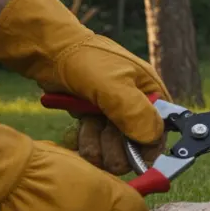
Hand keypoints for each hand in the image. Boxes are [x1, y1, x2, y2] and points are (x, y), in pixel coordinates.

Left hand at [0, 0, 168, 171]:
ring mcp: (114, 114)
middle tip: (102, 130)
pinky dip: (86, 141)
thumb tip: (152, 139)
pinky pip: (95, 144)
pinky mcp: (95, 120)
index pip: (160, 132)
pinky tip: (79, 128)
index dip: (147, 148)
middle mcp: (137, 106)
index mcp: (152, 94)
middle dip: (116, 146)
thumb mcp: (113, 84)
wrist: (49, 52)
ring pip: (112, 149)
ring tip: (87, 124)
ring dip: (97, 143)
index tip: (131, 159)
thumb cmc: (85, 60)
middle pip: (135, 146)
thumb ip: (134, 112)